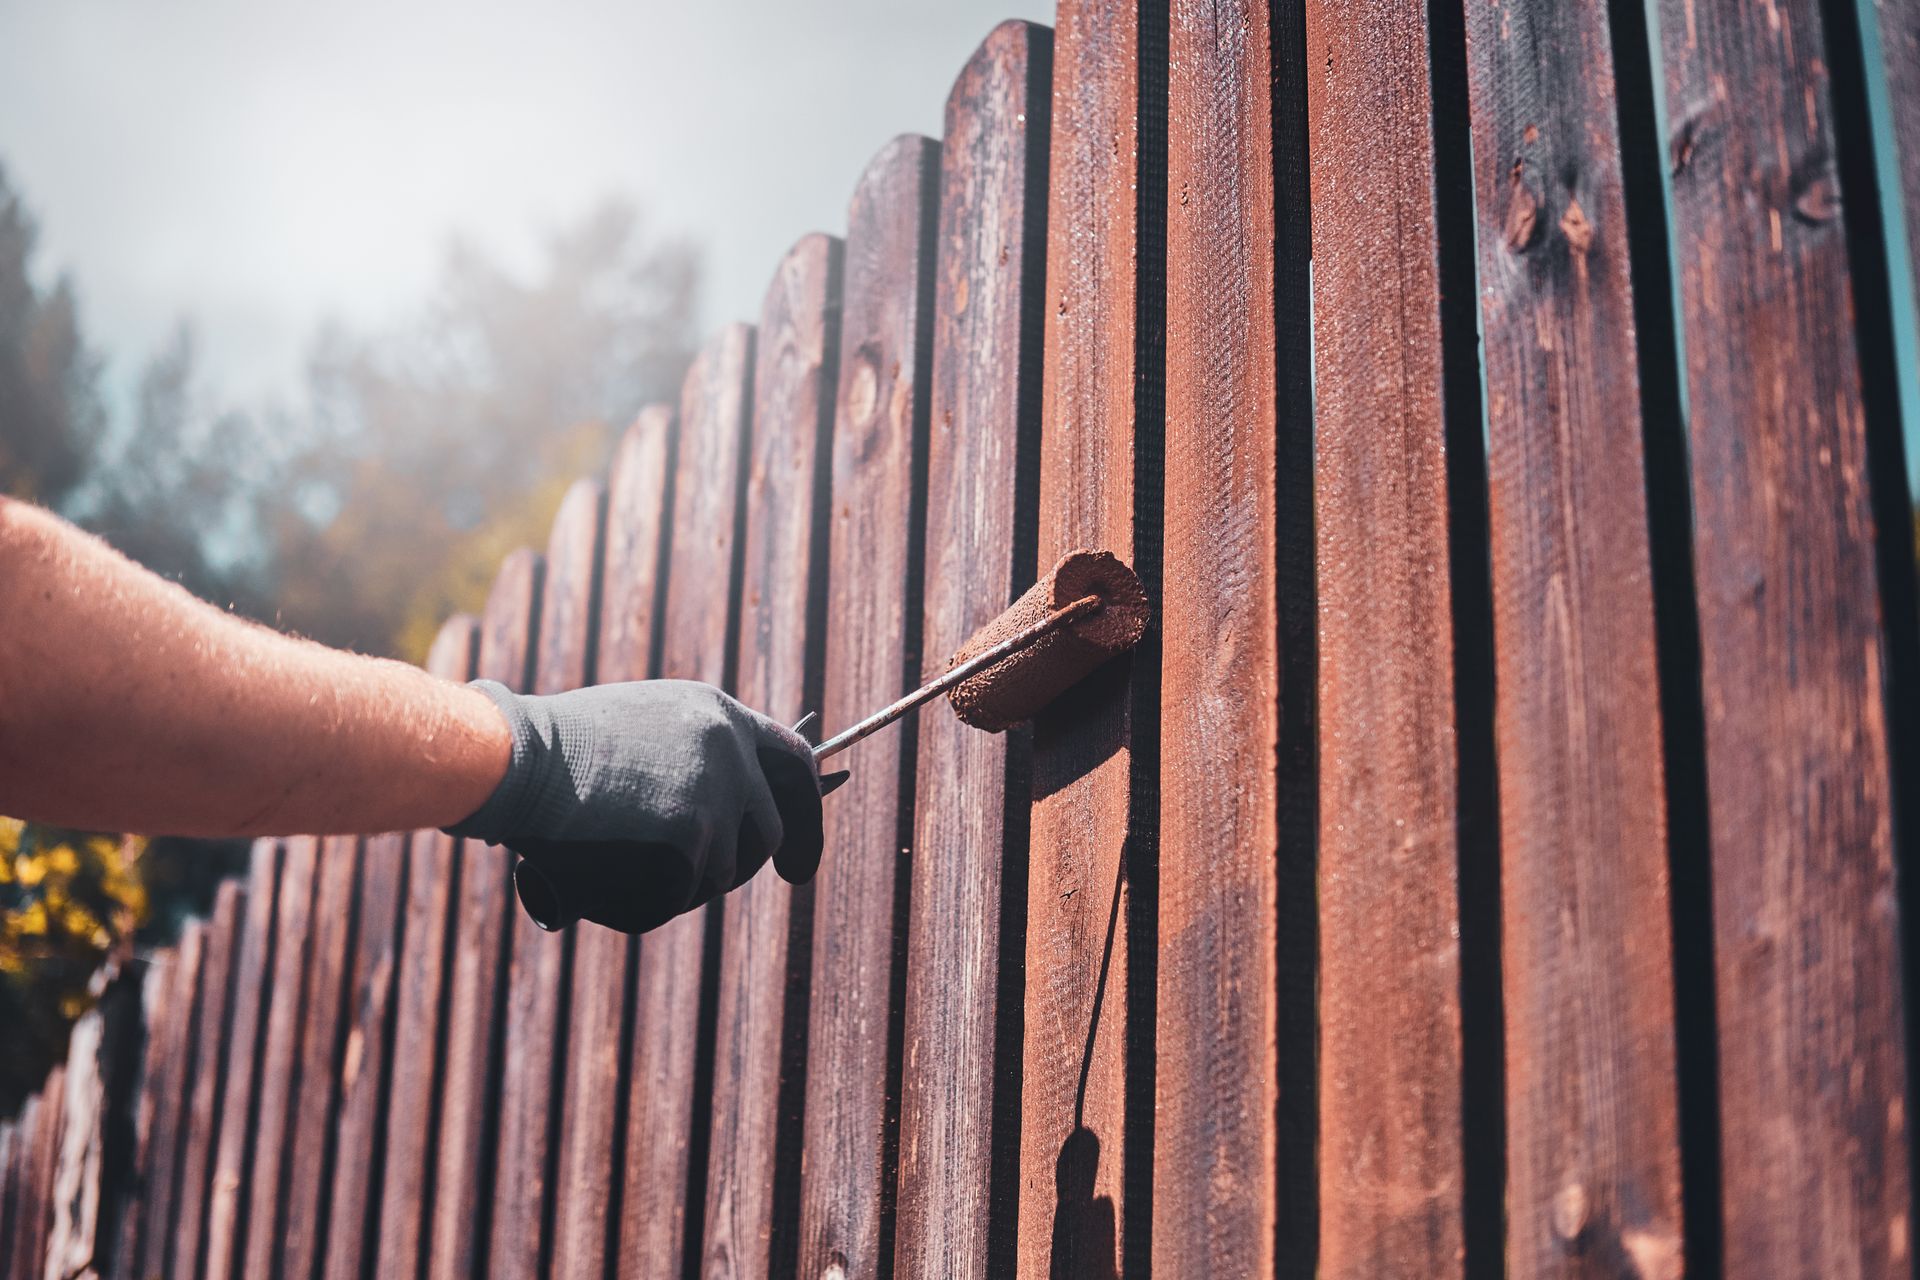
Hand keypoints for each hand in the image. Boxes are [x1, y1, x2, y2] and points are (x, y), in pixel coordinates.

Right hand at [445, 679, 823, 933]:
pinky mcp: (691, 835)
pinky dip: (650, 900)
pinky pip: (684, 892)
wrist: (516, 760)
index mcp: (720, 714)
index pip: (793, 762)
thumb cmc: (556, 750)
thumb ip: (691, 756)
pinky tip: (610, 879)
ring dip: (685, 883)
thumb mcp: (642, 728)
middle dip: (750, 866)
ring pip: (724, 871)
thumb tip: (724, 814)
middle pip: (769, 830)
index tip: (798, 854)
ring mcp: (716, 792)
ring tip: (625, 864)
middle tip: (714, 883)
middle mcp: (730, 748)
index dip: (805, 811)